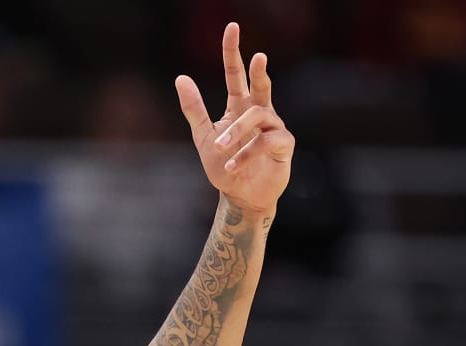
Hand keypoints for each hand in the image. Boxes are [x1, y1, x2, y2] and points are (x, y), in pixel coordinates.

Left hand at [176, 24, 293, 215]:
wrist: (240, 197)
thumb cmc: (223, 166)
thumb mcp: (203, 137)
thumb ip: (194, 109)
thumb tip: (181, 77)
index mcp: (239, 107)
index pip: (235, 74)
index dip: (232, 52)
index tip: (232, 28)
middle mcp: (259, 112)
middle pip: (259, 84)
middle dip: (258, 70)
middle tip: (258, 56)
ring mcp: (274, 127)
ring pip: (257, 116)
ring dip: (236, 132)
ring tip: (220, 149)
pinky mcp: (284, 145)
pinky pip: (265, 142)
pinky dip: (245, 154)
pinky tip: (231, 165)